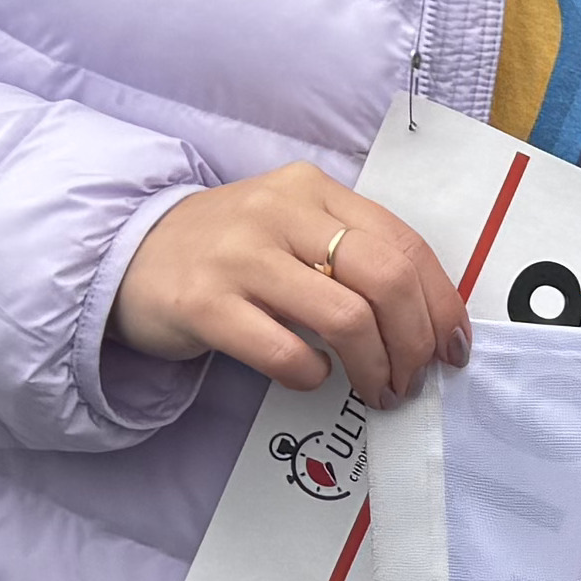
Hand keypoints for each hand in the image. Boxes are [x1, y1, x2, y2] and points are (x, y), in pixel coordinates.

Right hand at [110, 162, 470, 403]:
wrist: (127, 253)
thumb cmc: (230, 251)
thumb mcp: (293, 227)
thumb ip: (353, 254)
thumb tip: (427, 320)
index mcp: (314, 191)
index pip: (405, 245)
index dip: (442, 303)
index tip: (453, 347)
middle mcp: (280, 213)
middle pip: (387, 279)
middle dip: (416, 340)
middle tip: (415, 377)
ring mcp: (240, 257)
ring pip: (346, 318)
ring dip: (375, 367)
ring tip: (377, 390)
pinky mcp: (204, 303)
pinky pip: (285, 351)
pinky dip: (312, 375)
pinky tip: (311, 377)